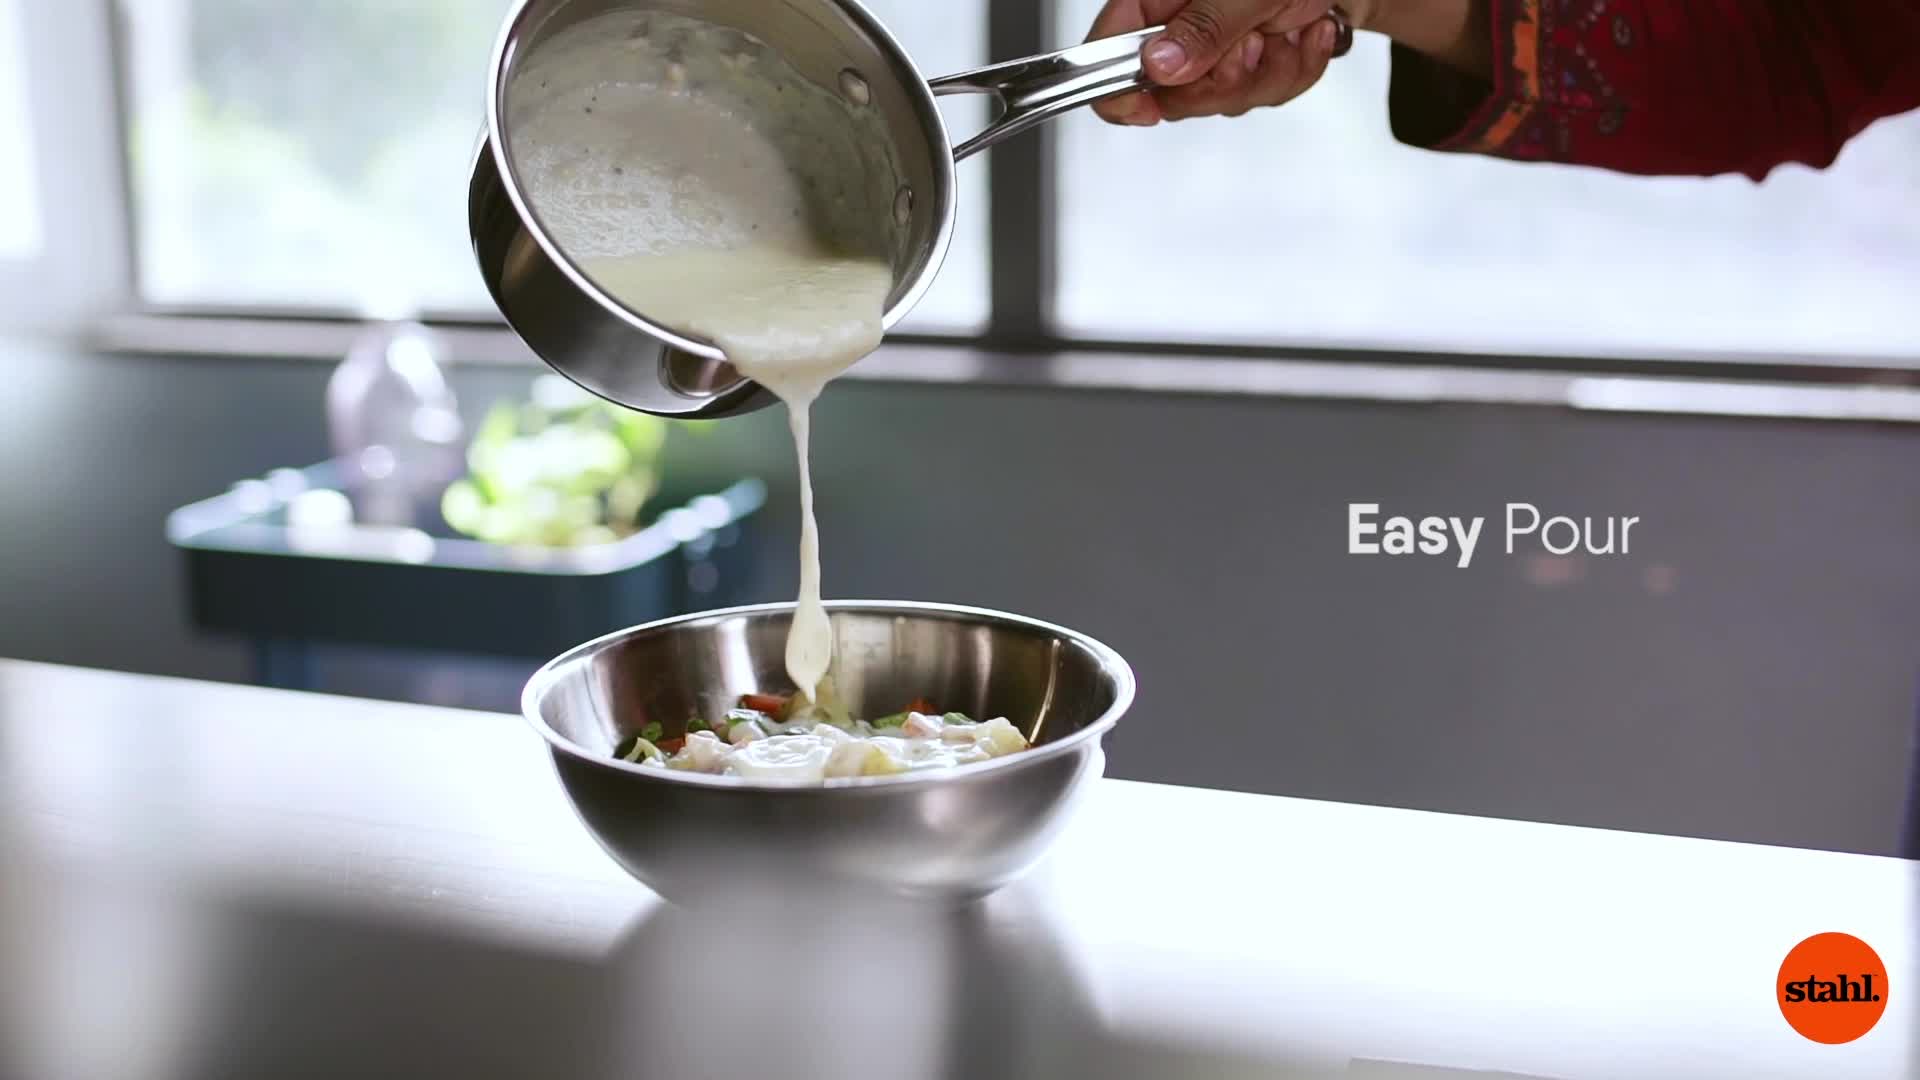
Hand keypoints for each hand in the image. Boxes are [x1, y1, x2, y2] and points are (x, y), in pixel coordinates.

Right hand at [1089, 0, 1357, 123]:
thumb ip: (1203, 25)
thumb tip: (1159, 64)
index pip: (1104, 55)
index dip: (1117, 92)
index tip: (1146, 110)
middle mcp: (1179, 26)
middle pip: (1170, 94)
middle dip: (1222, 80)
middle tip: (1250, 42)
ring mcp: (1216, 51)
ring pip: (1223, 101)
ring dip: (1269, 71)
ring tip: (1287, 25)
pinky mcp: (1253, 67)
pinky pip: (1265, 97)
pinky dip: (1296, 68)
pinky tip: (1308, 31)